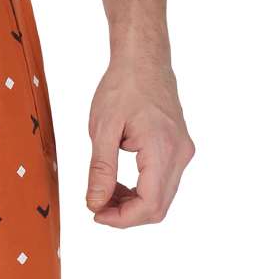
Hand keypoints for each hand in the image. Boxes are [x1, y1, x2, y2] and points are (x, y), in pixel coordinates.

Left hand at [86, 52, 194, 226]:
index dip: (121, 218)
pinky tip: (117, 185)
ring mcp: (182, 152)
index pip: (149, 204)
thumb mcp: (103, 129)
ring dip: (131, 205)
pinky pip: (162, 184)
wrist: (144, 60)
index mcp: (163, 148)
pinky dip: (139, 192)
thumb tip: (95, 204)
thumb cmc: (123, 86)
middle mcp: (180, 154)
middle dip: (125, 215)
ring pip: (160, 199)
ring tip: (103, 193)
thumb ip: (100, 170)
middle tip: (96, 206)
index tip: (95, 213)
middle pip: (157, 208)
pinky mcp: (178, 150)